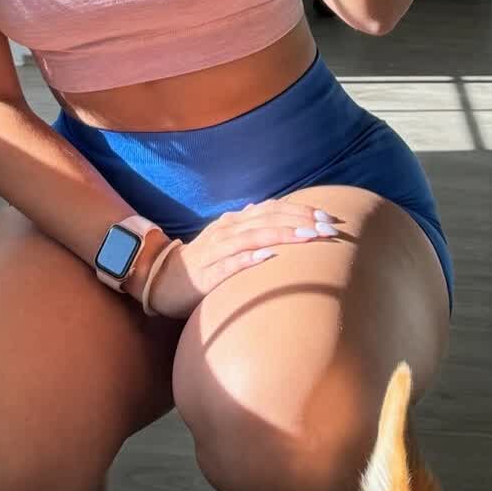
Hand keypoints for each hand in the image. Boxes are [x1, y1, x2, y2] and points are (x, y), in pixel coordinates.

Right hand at [140, 200, 343, 320]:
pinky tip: (268, 257)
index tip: (330, 218)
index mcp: (235, 222)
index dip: (301, 211)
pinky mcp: (206, 275)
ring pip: (252, 237)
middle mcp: (227, 231)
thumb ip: (248, 225)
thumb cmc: (202, 263)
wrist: (161, 281)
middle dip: (301, 222)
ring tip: (309, 237)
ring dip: (282, 235)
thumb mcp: (227, 239)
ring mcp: (215, 251)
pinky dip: (249, 259)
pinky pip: (229, 265)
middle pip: (268, 219)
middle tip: (329, 228)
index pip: (273, 209)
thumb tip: (268, 209)